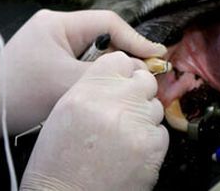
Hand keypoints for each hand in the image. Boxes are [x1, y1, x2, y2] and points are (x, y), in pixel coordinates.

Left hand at [0, 9, 165, 135]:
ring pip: (91, 50)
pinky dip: (91, 73)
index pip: (108, 23)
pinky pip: (78, 61)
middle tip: (143, 74)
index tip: (156, 55)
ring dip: (105, 66)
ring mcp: (48, 41)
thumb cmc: (21, 95)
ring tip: (120, 83)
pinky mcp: (45, 58)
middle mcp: (53, 26)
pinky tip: (97, 87)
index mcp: (58, 23)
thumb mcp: (68, 84)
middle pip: (101, 36)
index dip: (135, 39)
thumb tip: (139, 70)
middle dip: (121, 55)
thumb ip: (106, 74)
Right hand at [20, 52, 168, 190]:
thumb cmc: (58, 158)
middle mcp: (113, 101)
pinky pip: (161, 133)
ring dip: (143, 118)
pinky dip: (149, 141)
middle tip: (125, 111)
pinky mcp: (151, 146)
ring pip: (154, 107)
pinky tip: (129, 152)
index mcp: (88, 88)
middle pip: (145, 80)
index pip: (122, 60)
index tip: (122, 82)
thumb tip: (121, 75)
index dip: (124, 72)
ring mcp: (135, 123)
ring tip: (122, 136)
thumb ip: (94, 85)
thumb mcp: (66, 108)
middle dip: (138, 94)